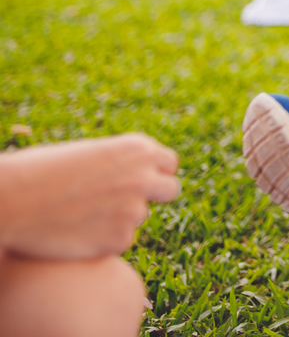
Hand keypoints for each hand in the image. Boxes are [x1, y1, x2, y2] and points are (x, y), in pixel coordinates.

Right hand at [0, 134, 179, 259]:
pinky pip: (121, 241)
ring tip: (80, 214)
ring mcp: (134, 210)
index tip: (141, 180)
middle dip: (153, 196)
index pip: (169, 163)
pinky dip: (103, 240)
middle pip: (170, 190)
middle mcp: (143, 178)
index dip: (154, 172)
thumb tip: (141, 175)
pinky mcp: (120, 240)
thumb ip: (121, 165)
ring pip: (139, 217)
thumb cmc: (40, 171)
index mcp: (137, 149)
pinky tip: (75, 232)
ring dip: (120, 218)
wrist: (11, 199)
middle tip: (125, 202)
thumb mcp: (88, 154)